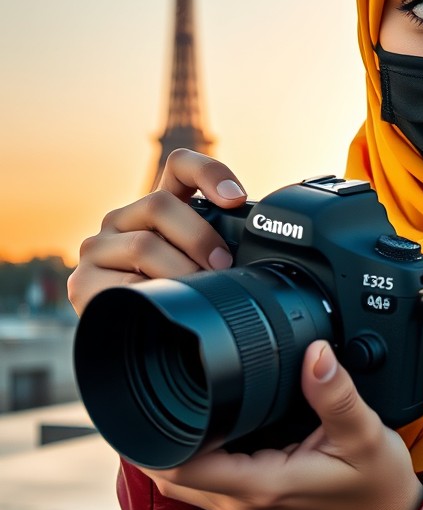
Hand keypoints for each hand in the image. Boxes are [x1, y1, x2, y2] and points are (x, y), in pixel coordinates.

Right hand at [67, 149, 247, 316]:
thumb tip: (251, 255)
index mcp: (156, 210)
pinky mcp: (83, 282)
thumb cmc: (175, 301)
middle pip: (159, 204)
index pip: (180, 167)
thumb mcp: (201, 269)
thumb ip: (218, 251)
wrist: (136, 342)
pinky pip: (125, 282)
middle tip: (222, 265)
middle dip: (199, 236)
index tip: (235, 199)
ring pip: (143, 244)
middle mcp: (123, 221)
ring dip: (180, 271)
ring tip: (195, 292)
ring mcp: (98, 249)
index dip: (209, 173)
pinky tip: (162, 306)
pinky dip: (153, 295)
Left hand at [137, 341, 422, 509]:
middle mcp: (241, 498)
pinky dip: (190, 448)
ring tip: (174, 393)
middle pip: (166, 473)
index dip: (155, 436)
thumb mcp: (364, 432)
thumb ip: (336, 393)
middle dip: (152, 434)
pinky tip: (202, 416)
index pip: (180, 469)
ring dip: (168, 442)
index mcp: (260, 485)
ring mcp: (241, 499)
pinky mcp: (248, 492)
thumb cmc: (376, 484)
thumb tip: (315, 353)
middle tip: (157, 382)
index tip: (155, 393)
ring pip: (179, 476)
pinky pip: (200, 474)